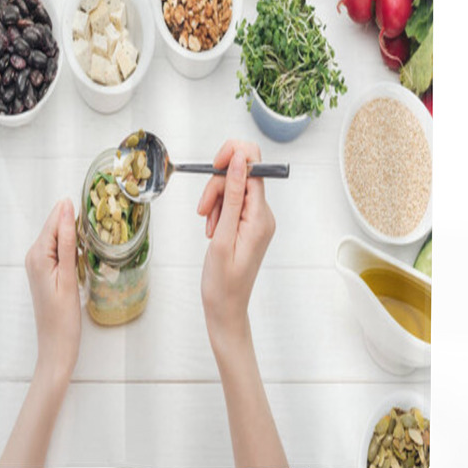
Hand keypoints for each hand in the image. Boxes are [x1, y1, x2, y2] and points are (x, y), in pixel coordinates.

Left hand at [24, 198, 80, 382]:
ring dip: (75, 232)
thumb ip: (68, 242)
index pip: (54, 220)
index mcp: (38, 256)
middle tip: (101, 214)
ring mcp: (38, 264)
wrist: (56, 347)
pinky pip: (58, 248)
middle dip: (74, 219)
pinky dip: (72, 244)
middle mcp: (34, 256)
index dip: (73, 210)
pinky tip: (86, 246)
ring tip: (97, 227)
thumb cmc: (63, 319)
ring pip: (58, 236)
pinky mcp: (45, 271)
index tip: (95, 201)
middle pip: (55, 226)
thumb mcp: (69, 277)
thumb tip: (66, 209)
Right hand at [196, 140, 275, 353]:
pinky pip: (232, 204)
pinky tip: (213, 230)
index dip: (232, 160)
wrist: (225, 308)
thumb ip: (231, 195)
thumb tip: (240, 160)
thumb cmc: (222, 282)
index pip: (253, 167)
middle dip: (217, 186)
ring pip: (232, 189)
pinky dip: (217, 212)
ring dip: (215, 202)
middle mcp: (263, 215)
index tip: (212, 167)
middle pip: (240, 176)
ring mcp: (257, 219)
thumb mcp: (222, 236)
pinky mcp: (248, 224)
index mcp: (261, 217)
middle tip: (204, 212)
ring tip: (209, 228)